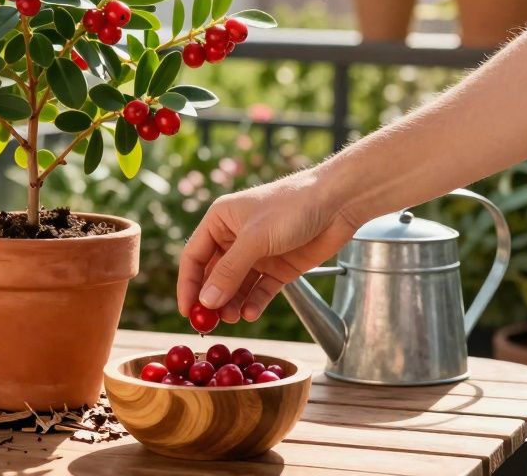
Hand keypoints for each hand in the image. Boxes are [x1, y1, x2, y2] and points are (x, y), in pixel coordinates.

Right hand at [177, 169, 359, 322]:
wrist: (339, 203)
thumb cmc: (292, 207)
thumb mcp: (255, 239)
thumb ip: (229, 272)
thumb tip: (206, 302)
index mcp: (220, 221)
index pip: (194, 257)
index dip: (188, 285)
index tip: (188, 312)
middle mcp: (235, 238)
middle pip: (214, 275)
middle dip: (211, 300)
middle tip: (209, 324)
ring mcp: (258, 254)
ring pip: (237, 287)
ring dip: (232, 304)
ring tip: (234, 318)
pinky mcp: (279, 267)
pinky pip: (260, 290)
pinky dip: (254, 303)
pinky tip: (251, 313)